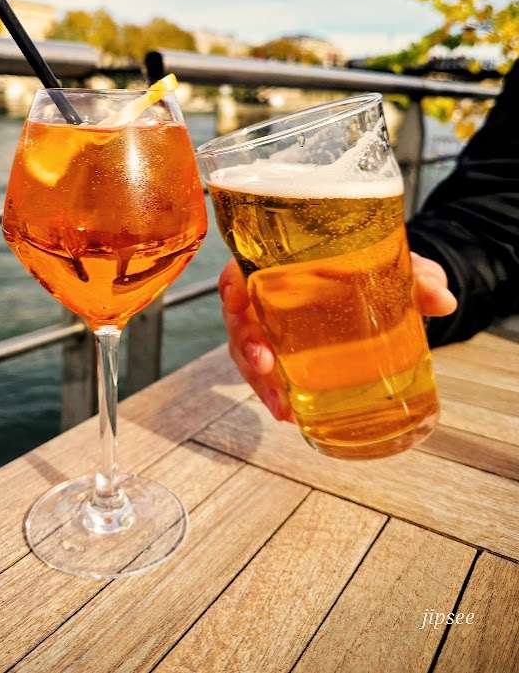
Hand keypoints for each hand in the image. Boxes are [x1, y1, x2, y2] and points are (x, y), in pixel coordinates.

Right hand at [219, 252, 456, 420]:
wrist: (390, 284)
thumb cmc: (381, 266)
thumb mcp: (401, 266)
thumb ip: (419, 276)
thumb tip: (443, 299)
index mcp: (286, 261)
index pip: (244, 266)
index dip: (232, 284)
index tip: (235, 300)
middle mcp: (273, 294)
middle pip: (239, 317)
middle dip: (245, 344)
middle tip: (264, 365)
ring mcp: (277, 326)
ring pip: (247, 350)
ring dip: (257, 379)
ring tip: (280, 405)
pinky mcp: (289, 353)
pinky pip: (269, 372)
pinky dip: (275, 393)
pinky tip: (289, 413)